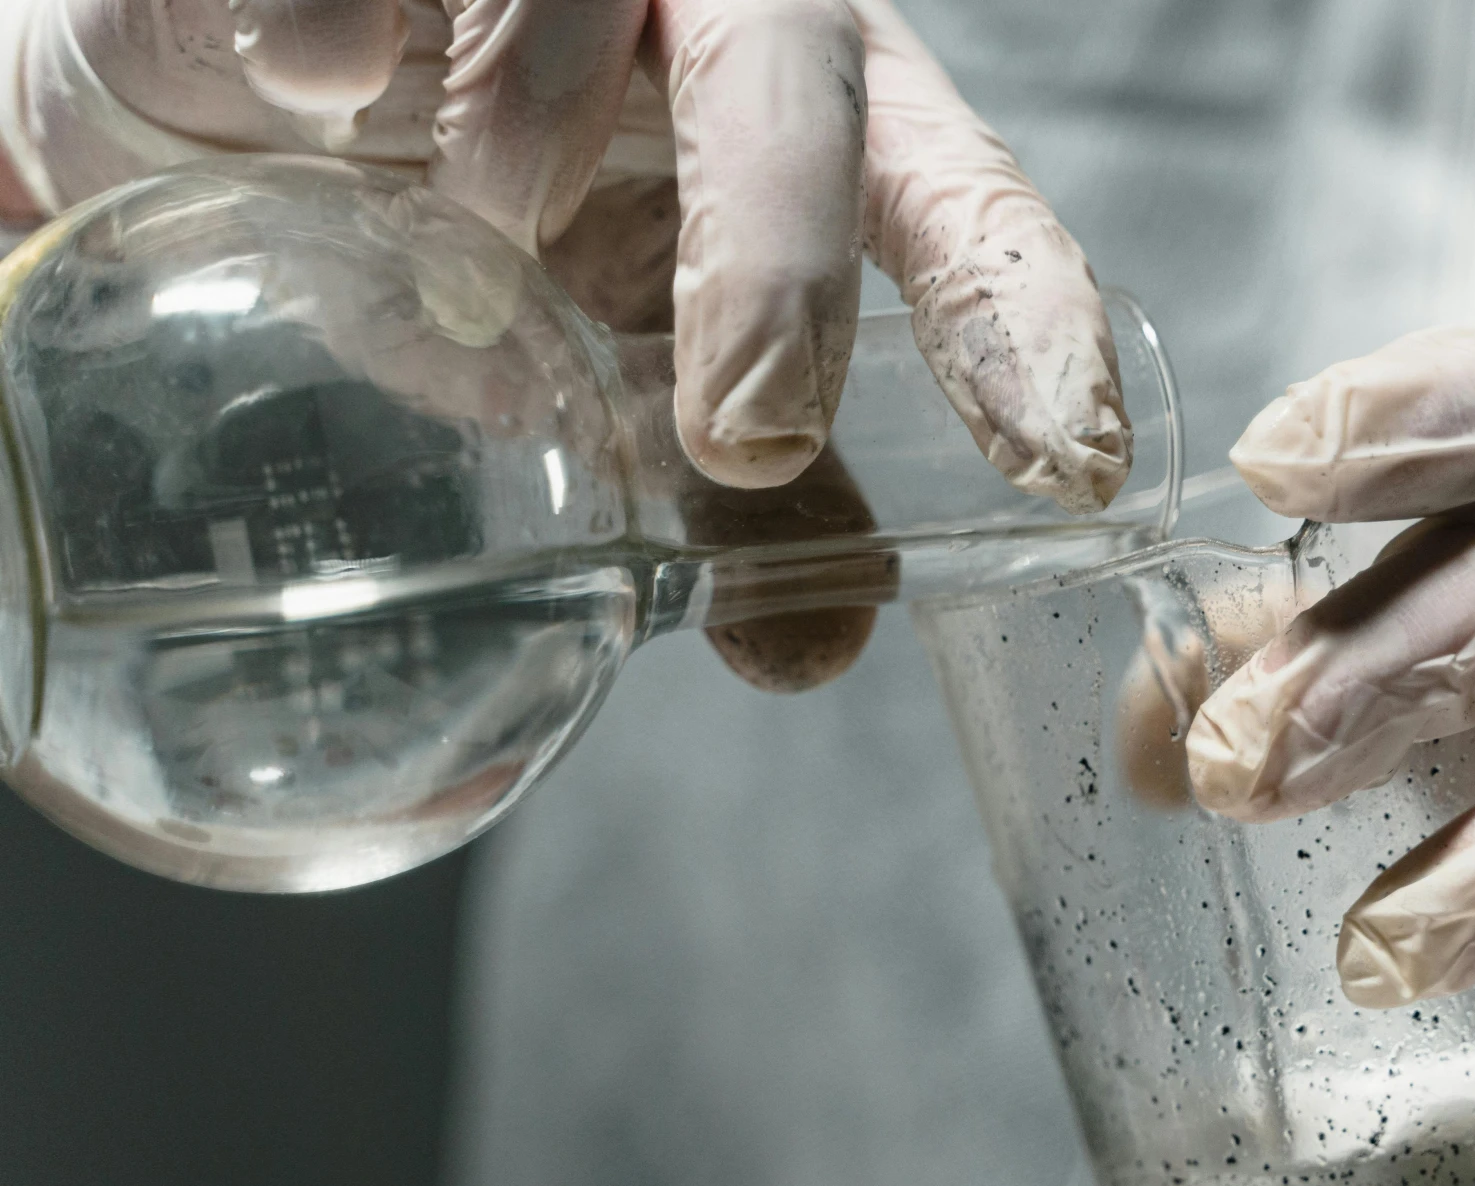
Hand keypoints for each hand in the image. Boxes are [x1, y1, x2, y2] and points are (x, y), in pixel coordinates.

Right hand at [0, 0, 1129, 686]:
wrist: (222, 93)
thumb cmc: (462, 219)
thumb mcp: (618, 356)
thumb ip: (723, 489)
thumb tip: (808, 643)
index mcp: (806, 118)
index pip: (952, 195)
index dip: (1017, 311)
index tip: (1063, 460)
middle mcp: (703, 9)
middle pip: (799, 80)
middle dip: (785, 255)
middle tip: (752, 427)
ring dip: (526, 139)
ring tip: (468, 233)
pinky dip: (334, 28)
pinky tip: (313, 87)